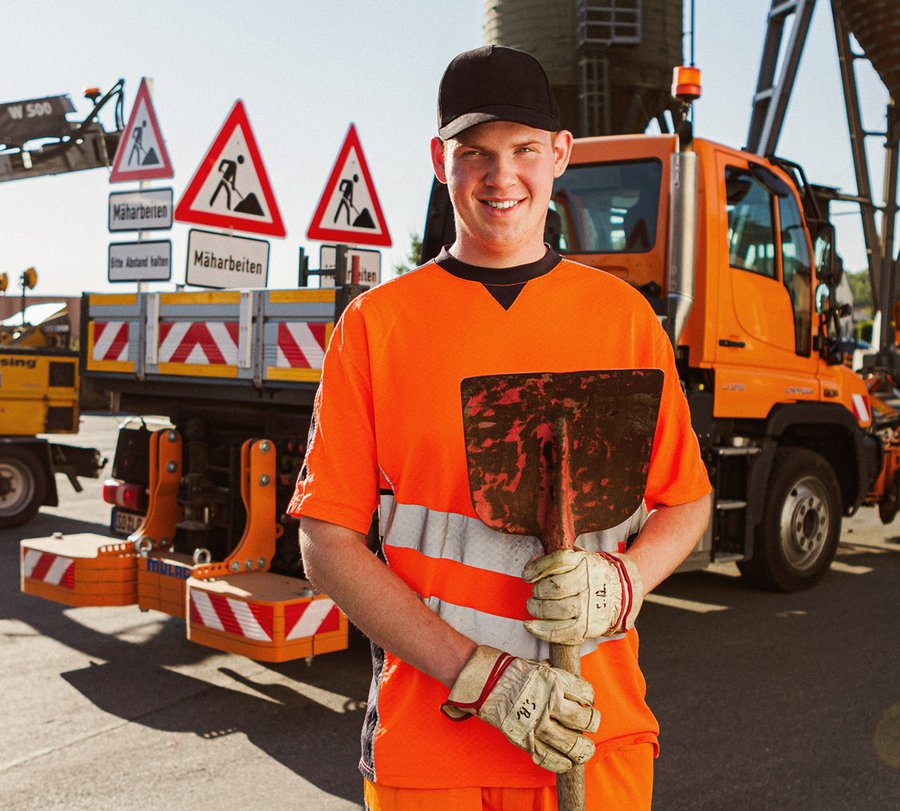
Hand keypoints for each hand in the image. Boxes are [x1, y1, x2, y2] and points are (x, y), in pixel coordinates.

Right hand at [441, 645, 599, 772]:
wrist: (482, 680)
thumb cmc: (508, 670)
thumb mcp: (537, 666)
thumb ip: (555, 678)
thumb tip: (569, 688)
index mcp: (554, 680)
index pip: (585, 693)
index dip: (590, 698)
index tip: (588, 701)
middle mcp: (549, 702)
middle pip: (584, 720)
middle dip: (593, 724)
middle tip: (592, 725)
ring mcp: (537, 723)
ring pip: (571, 743)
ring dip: (582, 749)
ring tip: (585, 749)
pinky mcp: (524, 739)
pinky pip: (548, 757)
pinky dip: (560, 763)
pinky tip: (566, 763)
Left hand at [523, 550, 643, 644]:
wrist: (620, 592)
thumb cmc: (590, 573)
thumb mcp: (578, 557)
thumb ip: (554, 558)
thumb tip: (531, 567)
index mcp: (586, 562)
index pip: (559, 561)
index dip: (538, 567)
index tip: (527, 575)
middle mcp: (590, 584)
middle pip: (555, 587)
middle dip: (538, 591)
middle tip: (535, 593)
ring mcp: (590, 607)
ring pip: (557, 610)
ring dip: (537, 609)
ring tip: (533, 606)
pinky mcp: (589, 628)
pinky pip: (561, 633)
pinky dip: (541, 631)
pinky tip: (530, 625)